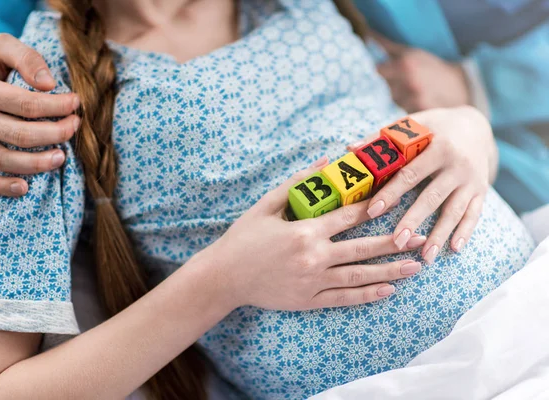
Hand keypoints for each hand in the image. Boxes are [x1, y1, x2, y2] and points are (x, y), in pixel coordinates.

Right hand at [0, 35, 79, 196]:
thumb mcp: (2, 47)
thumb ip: (27, 58)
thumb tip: (49, 84)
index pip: (25, 104)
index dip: (56, 106)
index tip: (76, 104)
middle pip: (18, 134)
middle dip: (54, 134)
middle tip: (75, 128)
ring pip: (2, 160)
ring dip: (35, 164)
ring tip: (62, 157)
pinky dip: (1, 187)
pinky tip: (25, 187)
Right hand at [205, 158, 426, 310]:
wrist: (224, 276)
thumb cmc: (244, 237)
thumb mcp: (266, 205)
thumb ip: (296, 183)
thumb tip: (325, 161)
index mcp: (305, 231)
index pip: (349, 217)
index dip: (376, 208)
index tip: (398, 200)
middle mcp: (314, 257)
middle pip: (362, 248)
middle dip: (394, 242)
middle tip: (422, 238)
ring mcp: (312, 281)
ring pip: (358, 276)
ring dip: (389, 271)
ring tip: (415, 267)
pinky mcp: (308, 300)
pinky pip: (343, 299)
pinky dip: (367, 295)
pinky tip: (388, 291)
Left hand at [353, 106, 495, 263]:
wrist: (475, 125)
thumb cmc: (433, 127)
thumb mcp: (411, 125)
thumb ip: (381, 138)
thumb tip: (350, 149)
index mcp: (438, 146)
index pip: (409, 174)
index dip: (390, 192)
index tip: (372, 211)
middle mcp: (458, 164)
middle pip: (431, 196)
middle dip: (413, 220)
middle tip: (397, 242)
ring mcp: (472, 180)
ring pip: (454, 211)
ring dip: (439, 235)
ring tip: (425, 257)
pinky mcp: (481, 191)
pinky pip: (474, 215)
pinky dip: (465, 233)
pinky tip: (454, 250)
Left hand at [375, 34, 469, 112]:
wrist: (459, 86)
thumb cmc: (431, 67)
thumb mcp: (412, 53)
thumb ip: (388, 46)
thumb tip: (368, 34)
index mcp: (405, 64)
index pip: (379, 70)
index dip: (384, 71)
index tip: (391, 72)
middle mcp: (409, 82)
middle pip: (385, 88)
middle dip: (392, 86)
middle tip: (409, 83)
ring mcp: (415, 98)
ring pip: (393, 101)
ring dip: (400, 98)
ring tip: (415, 93)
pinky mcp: (420, 112)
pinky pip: (403, 111)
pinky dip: (408, 108)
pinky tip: (418, 102)